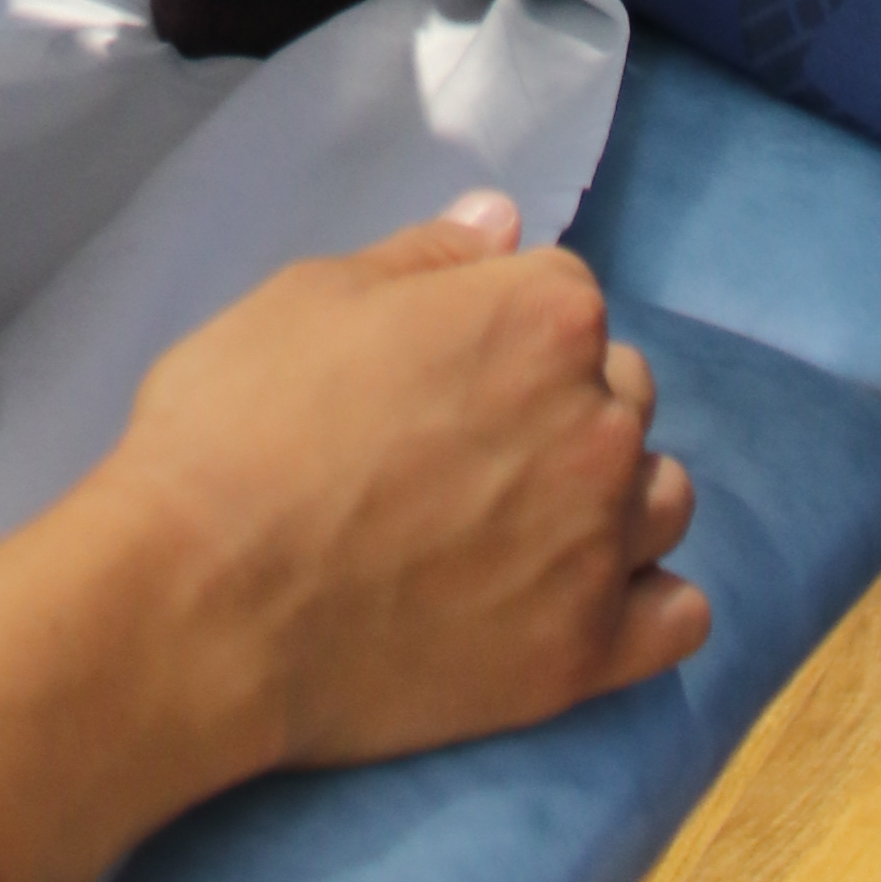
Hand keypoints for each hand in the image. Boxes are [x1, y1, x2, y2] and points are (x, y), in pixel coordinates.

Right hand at [109, 204, 705, 770]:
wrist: (202, 601)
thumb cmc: (240, 427)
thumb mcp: (314, 297)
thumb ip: (428, 258)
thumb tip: (503, 223)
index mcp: (543, 317)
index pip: (568, 295)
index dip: (502, 325)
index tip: (445, 366)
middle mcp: (596, 424)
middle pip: (624, 389)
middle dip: (563, 402)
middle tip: (469, 445)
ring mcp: (598, 547)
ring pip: (663, 497)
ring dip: (615, 496)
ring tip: (526, 521)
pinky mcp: (584, 657)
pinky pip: (678, 617)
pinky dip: (644, 600)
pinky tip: (579, 596)